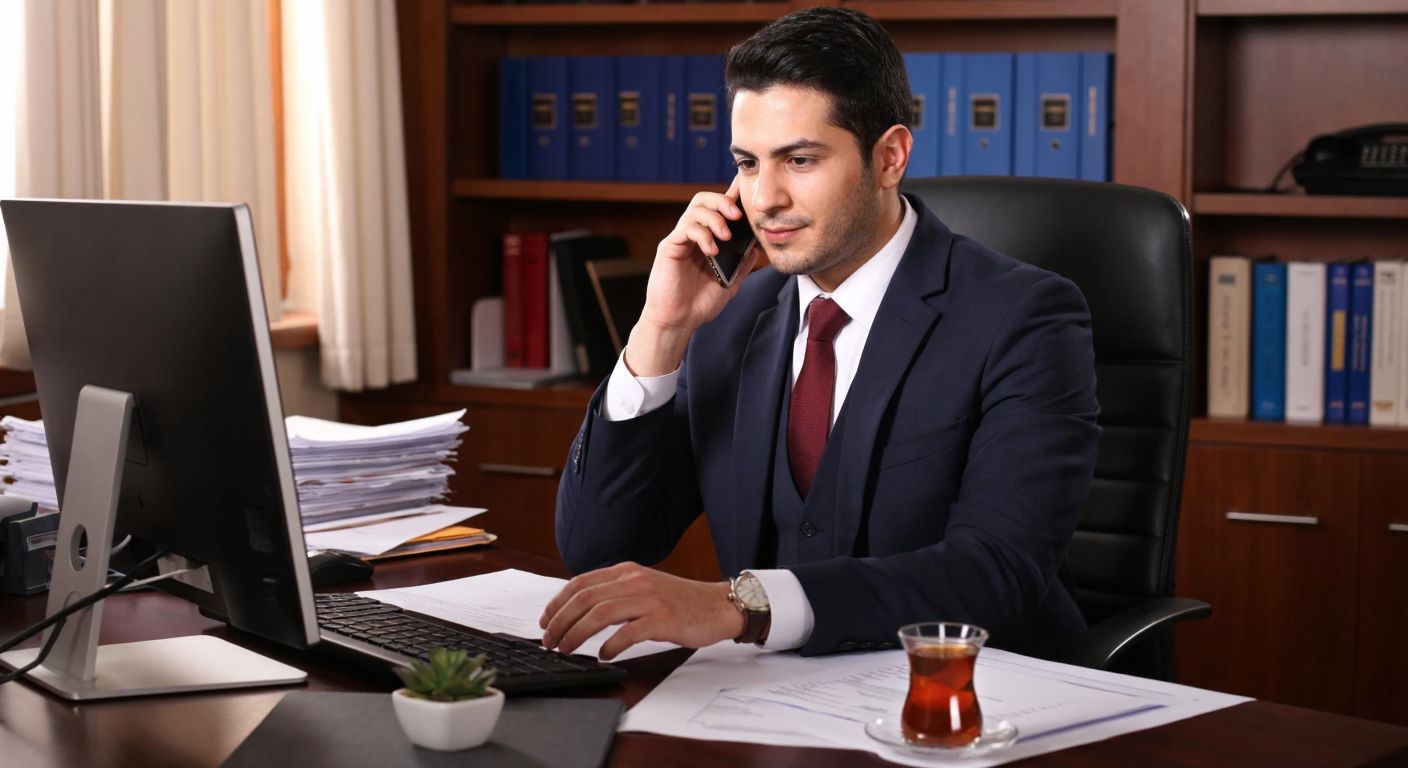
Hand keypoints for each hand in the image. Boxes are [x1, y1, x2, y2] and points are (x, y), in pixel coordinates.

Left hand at [538, 562, 745, 659]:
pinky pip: (628, 632)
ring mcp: (649, 599)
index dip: (557, 603)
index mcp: (626, 571)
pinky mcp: (662, 619)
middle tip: (549, 642)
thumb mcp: (644, 587)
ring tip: (566, 650)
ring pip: (600, 613)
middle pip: (585, 598)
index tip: (545, 621)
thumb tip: (580, 611)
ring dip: (576, 634)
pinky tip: (603, 655)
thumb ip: (616, 593)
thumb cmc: (680, 601)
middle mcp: (635, 580)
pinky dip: (610, 645)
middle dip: (560, 622)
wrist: (718, 605)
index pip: (580, 582)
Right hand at [625, 177, 761, 375]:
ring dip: (714, 218)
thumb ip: (742, 265)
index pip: (718, 210)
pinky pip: (685, 229)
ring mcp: (680, 240)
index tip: (747, 196)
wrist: (678, 322)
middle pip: (704, 200)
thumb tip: (757, 247)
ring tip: (726, 236)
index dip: (731, 199)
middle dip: (723, 202)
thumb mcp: (729, 284)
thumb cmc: (699, 304)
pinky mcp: (670, 248)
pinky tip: (712, 250)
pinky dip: (701, 234)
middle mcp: (692, 235)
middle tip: (738, 216)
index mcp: (707, 240)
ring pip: (694, 209)